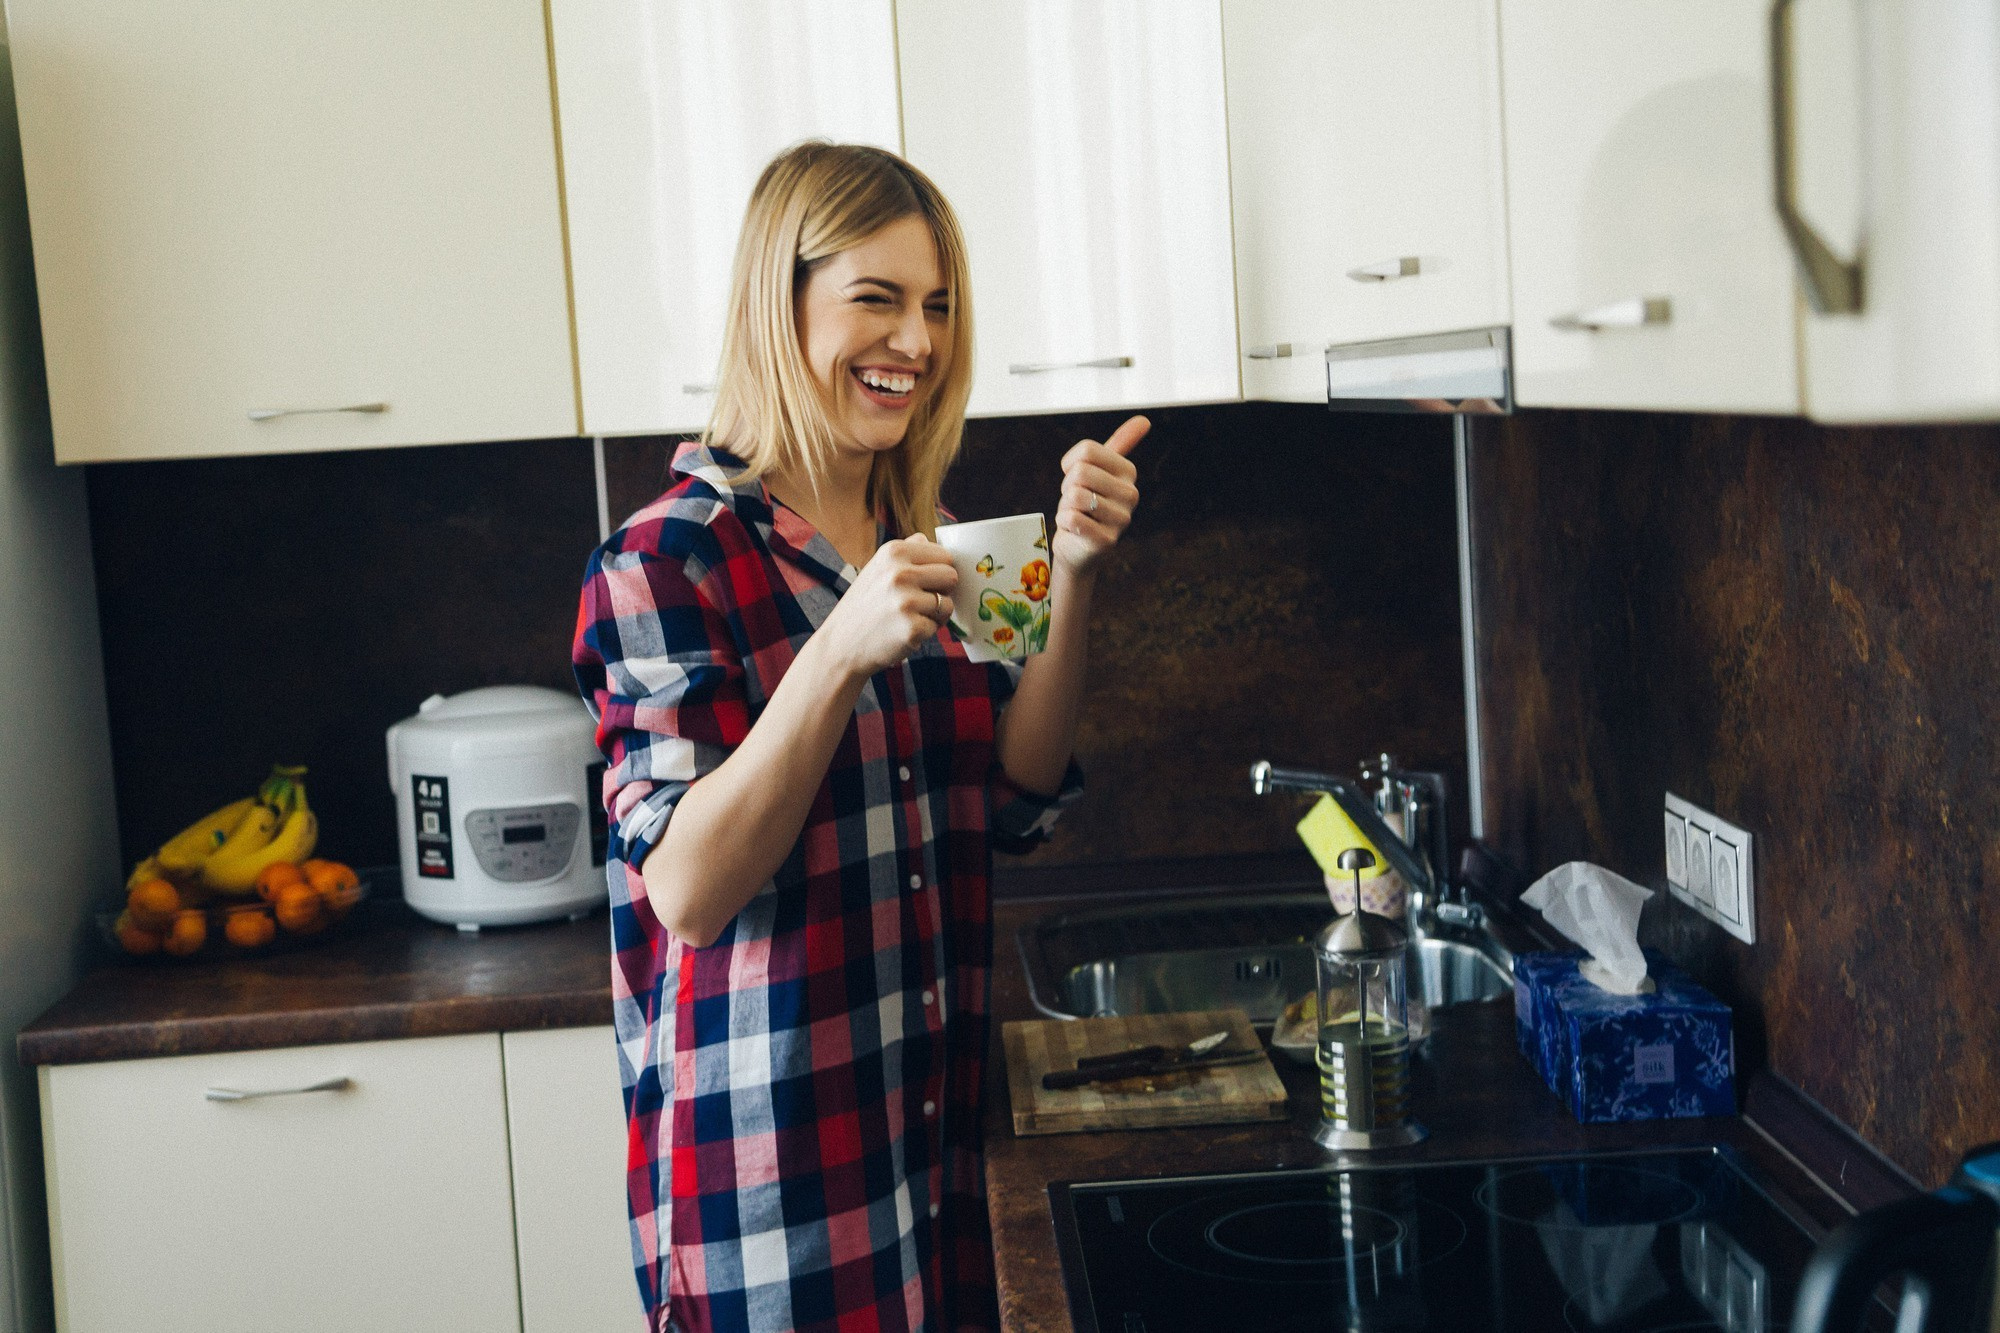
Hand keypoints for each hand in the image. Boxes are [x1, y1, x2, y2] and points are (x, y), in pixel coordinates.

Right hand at [819, 534, 958, 678]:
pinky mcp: (912, 629)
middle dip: (942, 591)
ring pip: (948, 603)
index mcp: (894, 552)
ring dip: (934, 614)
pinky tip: (903, 632)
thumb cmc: (863, 606)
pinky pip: (937, 626)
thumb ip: (905, 552)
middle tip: (919, 602)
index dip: (939, 571)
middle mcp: (900, 573)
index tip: (924, 583)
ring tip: (909, 617)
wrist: (839, 645)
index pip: (945, 555)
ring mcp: (906, 601)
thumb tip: (929, 539)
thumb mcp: (877, 568)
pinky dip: (926, 632)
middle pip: (951, 576)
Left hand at [1052, 415, 1146, 578]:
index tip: (1078, 478)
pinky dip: (1064, 522)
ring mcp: (1121, 519)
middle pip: (1080, 472)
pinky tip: (1075, 529)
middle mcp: (1131, 494)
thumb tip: (1145, 420)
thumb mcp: (1099, 469)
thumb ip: (1121, 443)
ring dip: (1066, 506)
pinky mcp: (1107, 540)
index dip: (1071, 464)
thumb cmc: (1085, 503)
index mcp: (1128, 472)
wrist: (1078, 546)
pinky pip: (1072, 518)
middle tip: (1077, 501)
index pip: (1087, 450)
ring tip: (1077, 514)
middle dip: (1068, 487)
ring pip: (1074, 495)